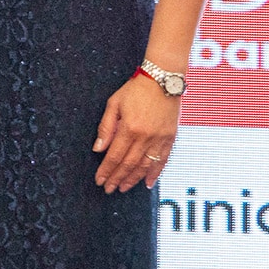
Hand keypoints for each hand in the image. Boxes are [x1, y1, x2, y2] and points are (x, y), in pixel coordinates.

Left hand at [92, 72, 179, 193]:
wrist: (163, 79)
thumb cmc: (136, 89)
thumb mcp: (114, 103)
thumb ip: (106, 127)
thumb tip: (98, 148)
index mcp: (130, 128)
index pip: (115, 156)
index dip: (106, 170)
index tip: (99, 180)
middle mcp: (146, 137)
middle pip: (129, 164)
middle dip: (117, 178)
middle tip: (108, 189)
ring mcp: (160, 138)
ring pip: (145, 165)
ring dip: (133, 179)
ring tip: (123, 188)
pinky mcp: (171, 138)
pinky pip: (163, 160)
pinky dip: (155, 173)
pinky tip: (148, 183)